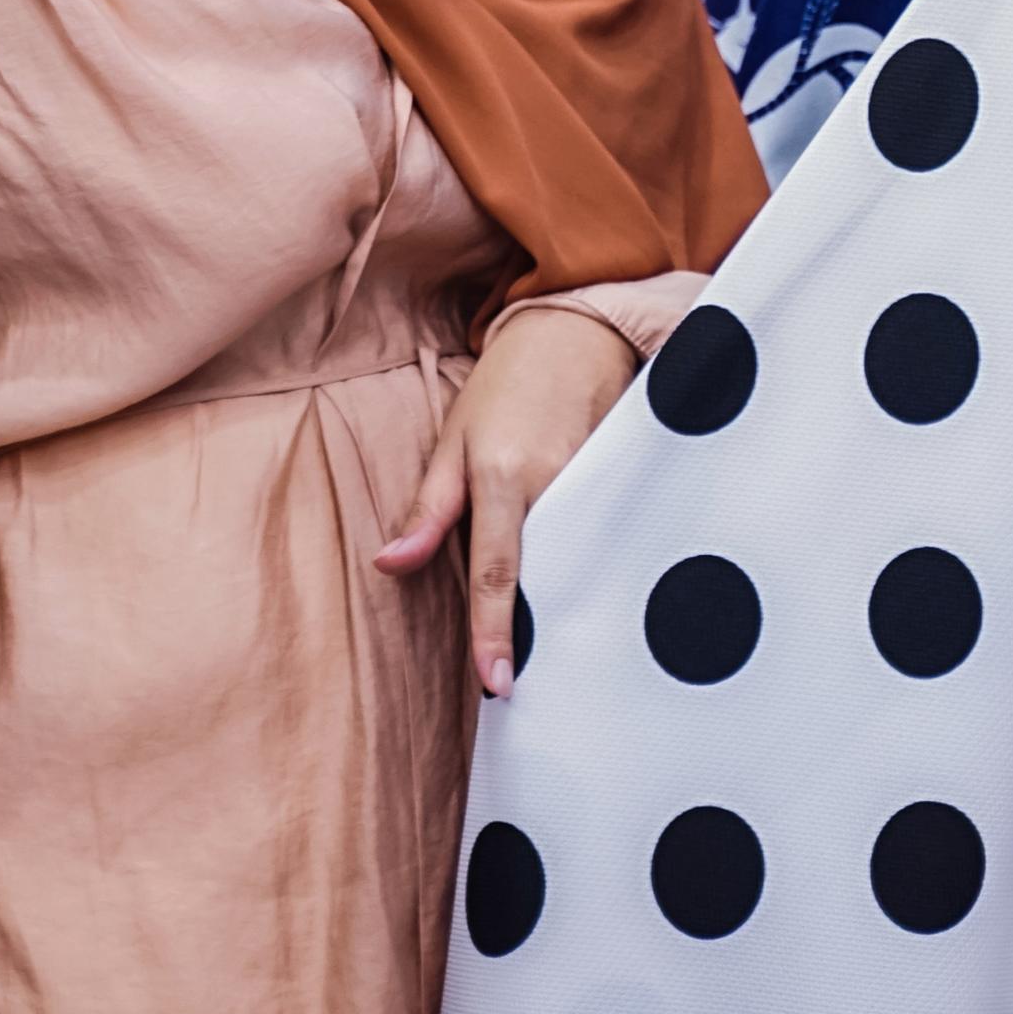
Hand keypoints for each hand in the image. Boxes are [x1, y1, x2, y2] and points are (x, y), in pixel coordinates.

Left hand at [373, 306, 635, 696]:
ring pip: (576, 563)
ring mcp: (596, 485)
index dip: (495, 631)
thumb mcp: (453, 440)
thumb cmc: (506, 386)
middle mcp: (555, 485)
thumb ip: (428, 509)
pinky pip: (602, 540)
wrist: (577, 330)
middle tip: (524, 678)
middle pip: (544, 577)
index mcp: (503, 477)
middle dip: (535, 629)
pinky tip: (590, 592)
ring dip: (563, 602)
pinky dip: (590, 566)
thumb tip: (389, 564)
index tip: (498, 683)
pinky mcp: (623, 484)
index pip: (497, 572)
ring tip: (558, 648)